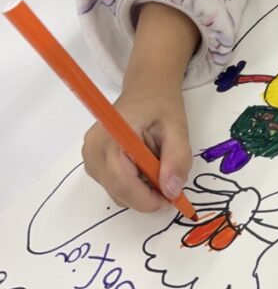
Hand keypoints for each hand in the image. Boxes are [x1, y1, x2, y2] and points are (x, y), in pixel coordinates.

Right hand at [82, 2, 198, 210]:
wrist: (146, 89)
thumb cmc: (161, 104)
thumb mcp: (178, 128)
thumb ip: (177, 159)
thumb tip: (171, 191)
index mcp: (112, 135)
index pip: (122, 182)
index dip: (147, 199)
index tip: (171, 199)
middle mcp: (93, 148)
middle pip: (119, 191)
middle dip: (147, 195)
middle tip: (170, 180)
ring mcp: (90, 156)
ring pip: (117, 192)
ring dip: (141, 189)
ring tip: (157, 164)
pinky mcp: (93, 162)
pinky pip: (114, 185)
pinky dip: (133, 184)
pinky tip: (145, 166)